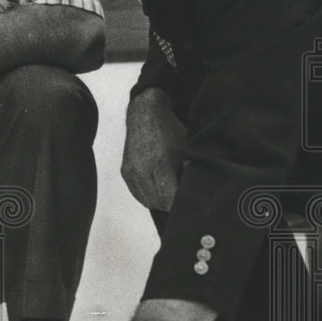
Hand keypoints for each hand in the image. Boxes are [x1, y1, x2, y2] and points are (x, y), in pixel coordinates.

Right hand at [121, 89, 186, 211]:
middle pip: (158, 202)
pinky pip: (138, 194)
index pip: (170, 198)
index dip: (181, 203)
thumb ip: (189, 171)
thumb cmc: (169, 131)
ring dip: (160, 202)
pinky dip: (149, 197)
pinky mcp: (125, 172)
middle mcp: (142, 169)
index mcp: (160, 163)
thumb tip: (196, 191)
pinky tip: (159, 192)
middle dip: (172, 205)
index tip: (191, 203)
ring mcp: (131, 172)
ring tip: (172, 197)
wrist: (145, 115)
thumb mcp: (185, 150)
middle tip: (184, 201)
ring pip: (147, 201)